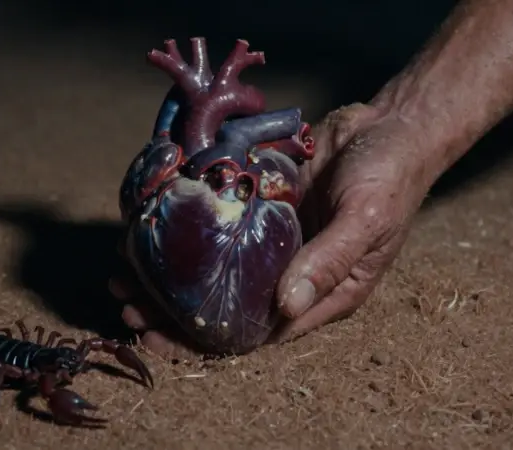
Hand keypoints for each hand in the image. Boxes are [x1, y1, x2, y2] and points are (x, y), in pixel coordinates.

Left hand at [111, 103, 438, 355]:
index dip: (203, 339)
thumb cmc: (390, 179)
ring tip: (123, 270)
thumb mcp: (366, 220)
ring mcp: (271, 240)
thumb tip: (285, 305)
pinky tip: (148, 229)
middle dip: (173, 309)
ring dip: (170, 271)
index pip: (254, 331)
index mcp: (321, 294)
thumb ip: (328, 261)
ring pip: (213, 267)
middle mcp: (291, 274)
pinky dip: (185, 231)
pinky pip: (217, 225)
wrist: (390, 126)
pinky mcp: (260, 208)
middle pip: (224, 303)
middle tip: (126, 301)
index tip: (155, 335)